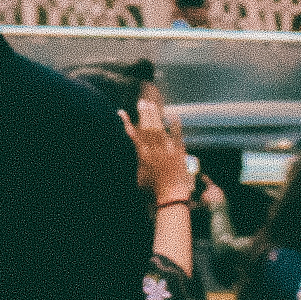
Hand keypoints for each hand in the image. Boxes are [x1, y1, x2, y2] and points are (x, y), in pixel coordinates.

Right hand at [132, 90, 196, 205]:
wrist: (171, 197)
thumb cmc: (153, 192)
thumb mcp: (140, 179)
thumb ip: (139, 165)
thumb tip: (138, 157)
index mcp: (142, 156)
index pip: (133, 135)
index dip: (127, 123)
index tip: (122, 112)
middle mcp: (153, 150)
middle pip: (147, 128)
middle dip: (143, 114)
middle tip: (141, 102)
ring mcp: (167, 150)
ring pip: (159, 128)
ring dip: (155, 115)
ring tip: (151, 105)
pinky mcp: (179, 152)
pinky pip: (177, 135)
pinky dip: (175, 125)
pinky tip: (172, 115)